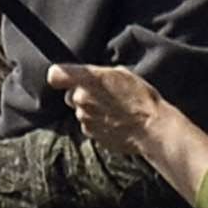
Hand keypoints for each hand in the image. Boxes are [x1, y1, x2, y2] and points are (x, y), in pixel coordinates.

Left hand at [48, 60, 207, 197]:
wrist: (152, 128)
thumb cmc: (142, 98)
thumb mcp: (123, 74)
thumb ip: (98, 74)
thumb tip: (89, 76)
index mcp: (88, 80)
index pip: (55, 75)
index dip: (61, 76)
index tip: (68, 78)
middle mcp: (80, 99)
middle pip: (69, 95)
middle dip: (82, 95)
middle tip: (104, 96)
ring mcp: (83, 118)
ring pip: (79, 111)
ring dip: (91, 110)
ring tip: (114, 110)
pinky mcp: (89, 134)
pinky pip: (88, 125)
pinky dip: (97, 123)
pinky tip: (115, 122)